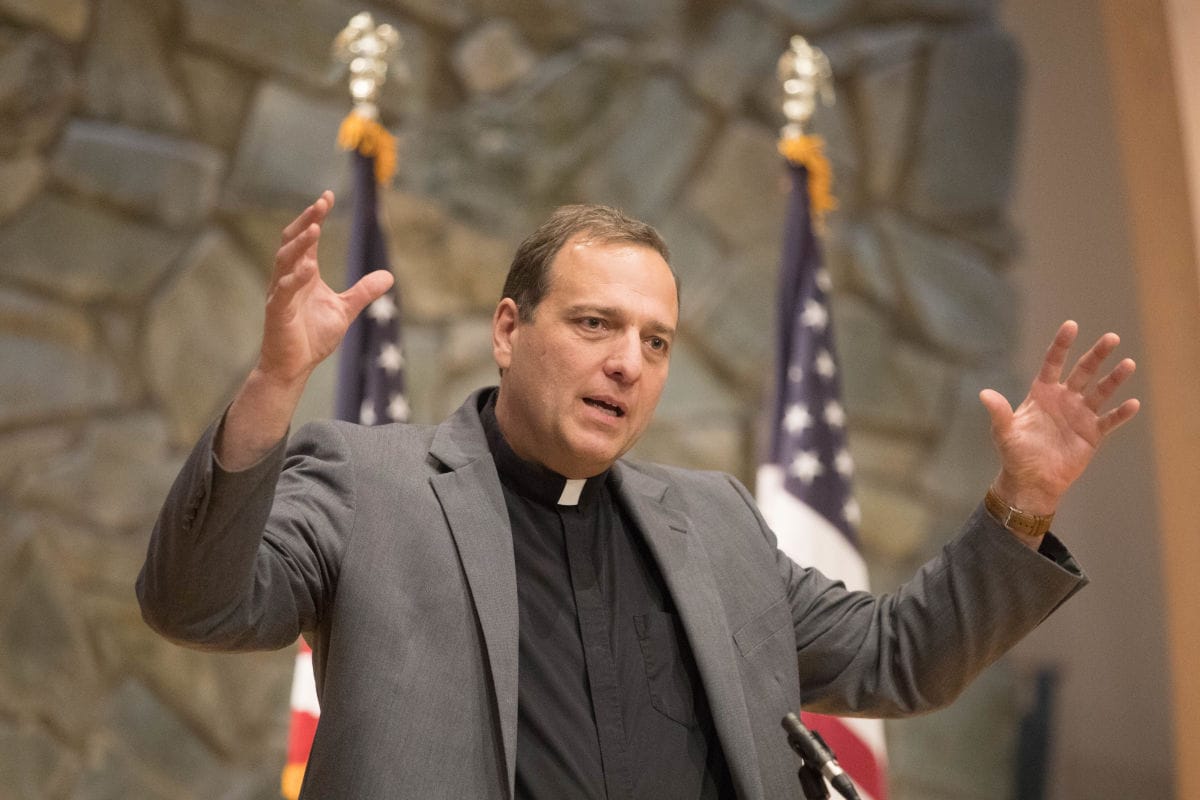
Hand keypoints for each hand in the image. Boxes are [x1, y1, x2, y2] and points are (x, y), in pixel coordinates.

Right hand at [258, 190, 394, 387]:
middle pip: (292, 241)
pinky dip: (294, 278)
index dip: (315, 217)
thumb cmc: (312, 336)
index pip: (307, 239)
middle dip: (305, 221)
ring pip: (284, 261)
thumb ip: (363, 291)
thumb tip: (389, 276)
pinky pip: (283, 291)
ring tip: (314, 228)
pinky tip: (307, 268)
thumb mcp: (345, 310)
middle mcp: (288, 278)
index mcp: (303, 274)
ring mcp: (280, 293)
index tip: (328, 197)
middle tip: (320, 203)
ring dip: (299, 244)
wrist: (294, 366)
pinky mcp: (277, 312)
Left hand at [980, 320, 1139, 515]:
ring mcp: (1080, 414)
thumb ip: (999, 412)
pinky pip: (1109, 420)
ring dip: (1114, 379)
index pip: (1053, 362)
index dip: (1061, 344)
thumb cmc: (1014, 454)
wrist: (1030, 481)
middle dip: (1097, 354)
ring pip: (1101, 391)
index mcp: (1042, 393)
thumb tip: (984, 394)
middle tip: (1112, 337)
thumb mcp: (1004, 432)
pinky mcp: (1092, 433)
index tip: (1071, 325)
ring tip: (1128, 364)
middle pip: (1083, 371)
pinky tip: (1132, 403)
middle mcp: (1064, 398)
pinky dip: (1121, 413)